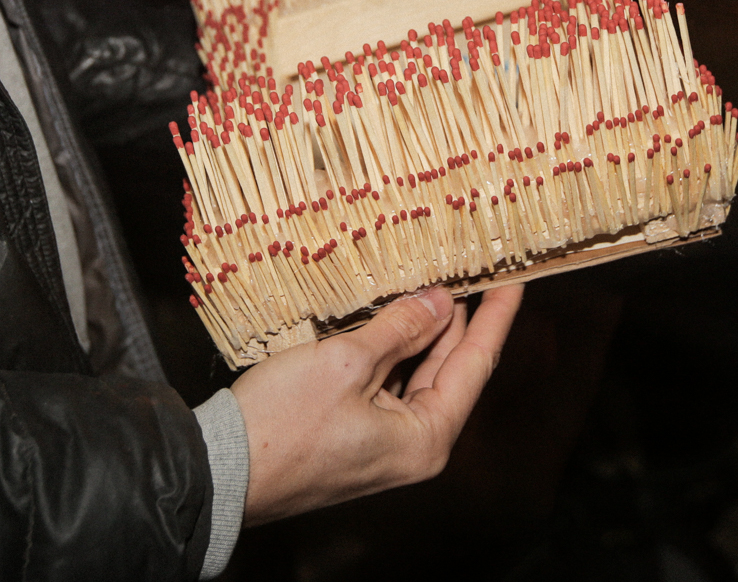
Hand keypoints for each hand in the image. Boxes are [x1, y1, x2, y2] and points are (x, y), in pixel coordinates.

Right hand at [231, 284, 523, 525]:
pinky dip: (391, 347)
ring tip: (430, 281)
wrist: (220, 470)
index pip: (477, 363)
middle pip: (449, 366)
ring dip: (419, 329)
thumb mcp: (347, 363)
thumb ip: (400, 327)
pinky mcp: (355, 434)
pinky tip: (387, 315)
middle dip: (456, 317)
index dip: (497, 316)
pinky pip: (386, 382)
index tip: (516, 280)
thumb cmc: (281, 426)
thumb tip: (438, 301)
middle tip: (469, 267)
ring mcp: (383, 442)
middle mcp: (413, 445)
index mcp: (426, 437)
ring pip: (415, 371)